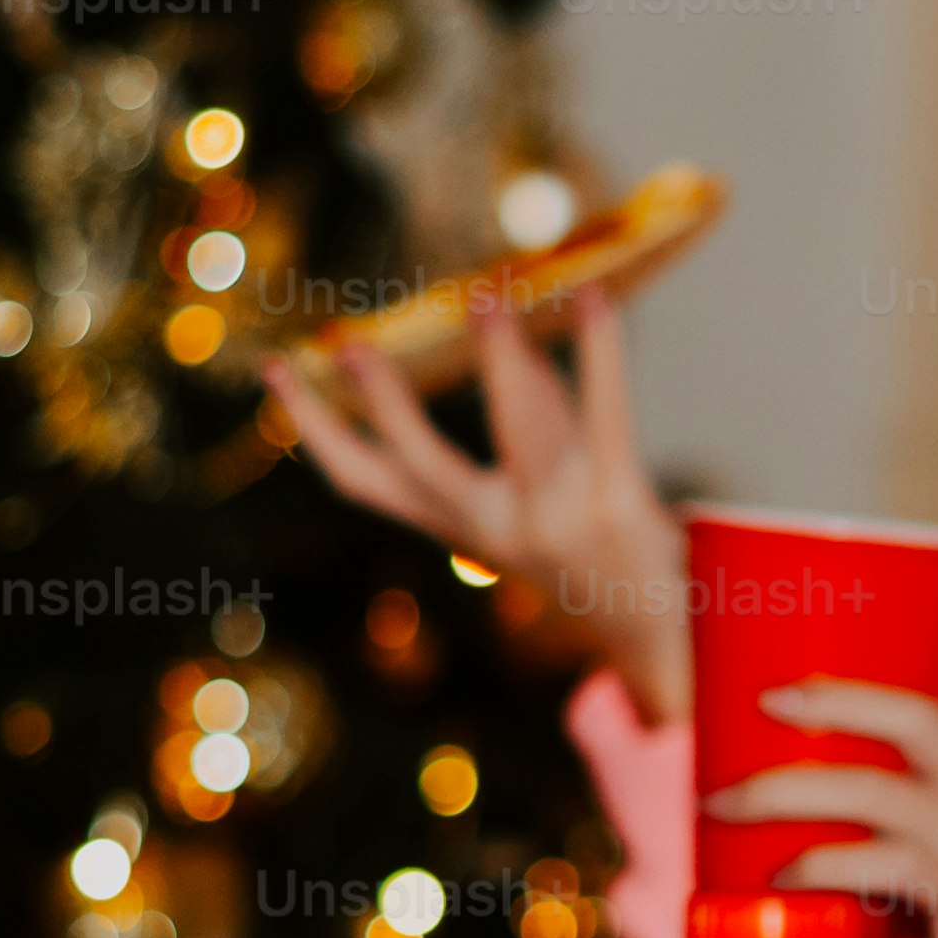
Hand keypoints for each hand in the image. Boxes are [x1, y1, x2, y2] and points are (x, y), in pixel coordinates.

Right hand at [263, 295, 690, 714]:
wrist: (661, 640)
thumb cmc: (595, 557)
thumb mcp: (538, 500)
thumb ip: (531, 418)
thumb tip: (517, 346)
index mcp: (461, 529)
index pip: (364, 481)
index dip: (313, 429)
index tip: (276, 372)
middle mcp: (496, 529)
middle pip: (418, 464)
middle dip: (382, 405)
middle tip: (347, 344)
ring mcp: (557, 518)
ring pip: (516, 429)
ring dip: (498, 360)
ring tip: (486, 297)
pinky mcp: (619, 503)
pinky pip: (606, 415)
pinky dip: (601, 352)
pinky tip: (593, 298)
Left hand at [716, 680, 937, 937]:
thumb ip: (935, 811)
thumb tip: (833, 810)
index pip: (913, 717)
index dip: (839, 699)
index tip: (774, 696)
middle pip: (866, 788)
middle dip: (779, 788)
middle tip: (720, 798)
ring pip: (872, 864)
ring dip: (807, 867)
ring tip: (771, 880)